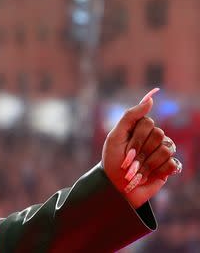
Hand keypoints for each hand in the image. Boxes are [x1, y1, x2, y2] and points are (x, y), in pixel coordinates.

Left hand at [101, 88, 181, 207]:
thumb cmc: (113, 161)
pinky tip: (150, 175)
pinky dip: (159, 171)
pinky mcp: (168, 167)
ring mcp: (161, 152)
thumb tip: (150, 99)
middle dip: (142, 151)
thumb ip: (131, 116)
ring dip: (148, 163)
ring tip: (138, 171)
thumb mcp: (116, 137)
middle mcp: (152, 138)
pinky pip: (173, 163)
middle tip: (131, 162)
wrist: (116, 187)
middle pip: (159, 134)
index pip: (148, 122)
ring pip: (166, 149)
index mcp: (138, 128)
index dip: (137, 138)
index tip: (126, 149)